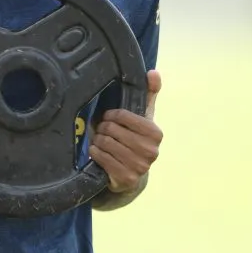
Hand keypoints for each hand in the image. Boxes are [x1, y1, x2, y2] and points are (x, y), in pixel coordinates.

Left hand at [89, 69, 162, 193]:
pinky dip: (95, 153)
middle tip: (102, 129)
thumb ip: (149, 94)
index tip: (108, 117)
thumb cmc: (136, 139)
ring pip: (106, 144)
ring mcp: (139, 167)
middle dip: (103, 128)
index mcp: (156, 133)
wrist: (132, 173)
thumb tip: (153, 72)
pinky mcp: (126, 179)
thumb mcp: (144, 117)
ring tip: (99, 140)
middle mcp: (151, 151)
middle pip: (112, 130)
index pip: (123, 116)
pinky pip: (102, 158)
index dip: (112, 115)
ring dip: (98, 140)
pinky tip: (97, 151)